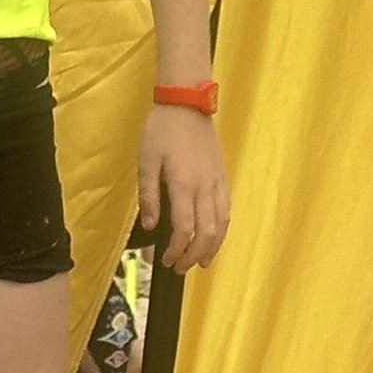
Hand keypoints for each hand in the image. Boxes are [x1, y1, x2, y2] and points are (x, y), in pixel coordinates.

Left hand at [139, 106, 228, 271]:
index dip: (177, 250)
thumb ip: (148, 196)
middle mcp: (204, 187)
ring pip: (222, 223)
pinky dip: (222, 228)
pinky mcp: (222, 176)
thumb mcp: (146, 161)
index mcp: (183, 184)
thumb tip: (151, 226)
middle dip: (194, 255)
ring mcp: (216, 182)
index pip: (184, 228)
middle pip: (206, 232)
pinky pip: (226, 209)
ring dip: (212, 247)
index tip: (166, 260)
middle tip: (181, 267)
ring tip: (201, 261)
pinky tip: (214, 237)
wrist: (187, 104)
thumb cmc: (162, 130)